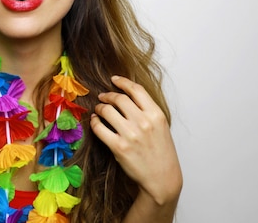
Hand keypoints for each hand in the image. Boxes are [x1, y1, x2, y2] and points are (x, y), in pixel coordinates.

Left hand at [90, 75, 181, 205]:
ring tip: (99, 109)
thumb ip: (147, 111)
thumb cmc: (162, 153)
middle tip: (103, 97)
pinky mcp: (118, 147)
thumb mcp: (161, 127)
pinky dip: (94, 122)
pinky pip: (99, 128)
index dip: (123, 82)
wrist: (162, 178)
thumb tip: (127, 96)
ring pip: (107, 110)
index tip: (114, 79)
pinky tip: (95, 121)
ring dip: (100, 107)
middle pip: (119, 98)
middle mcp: (144, 122)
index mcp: (156, 115)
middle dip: (108, 95)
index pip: (136, 90)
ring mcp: (130, 134)